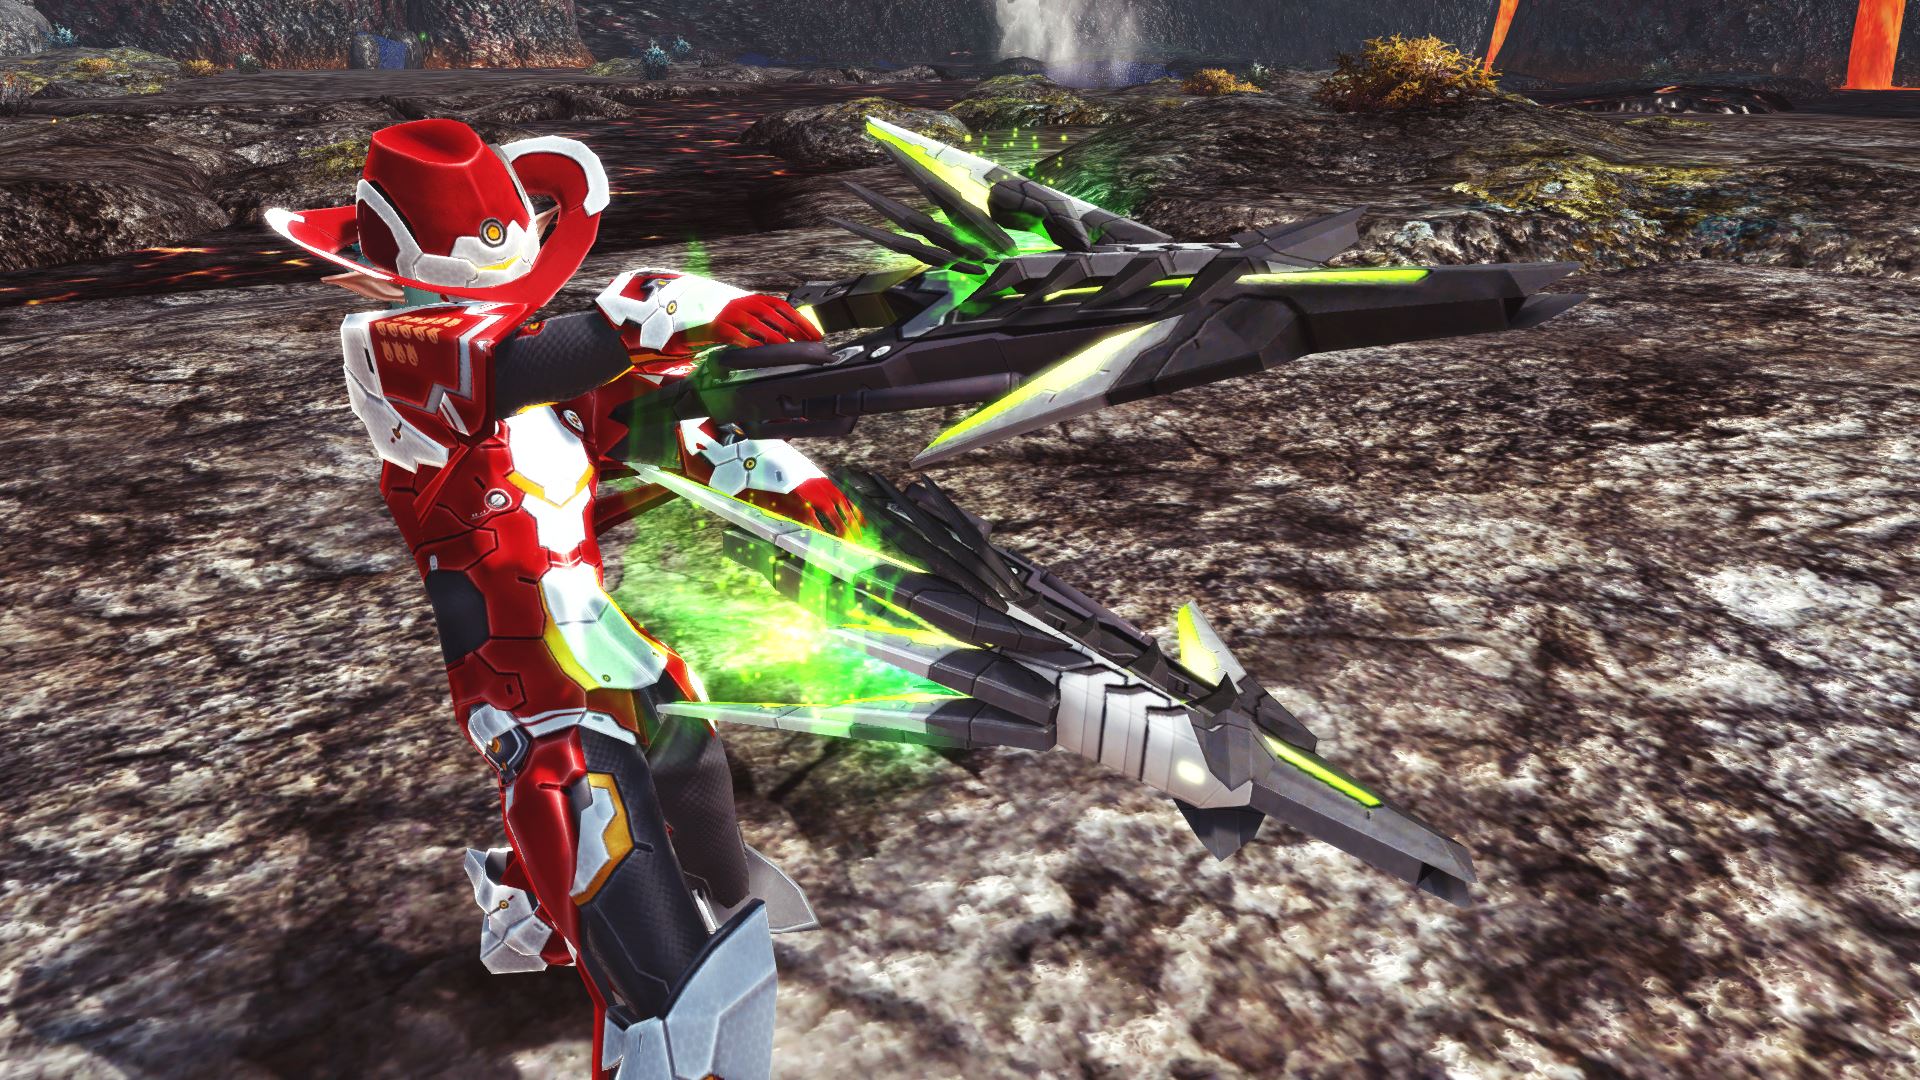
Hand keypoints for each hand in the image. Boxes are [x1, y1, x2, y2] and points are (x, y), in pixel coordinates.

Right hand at [708, 294, 822, 347]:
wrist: (701, 321)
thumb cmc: (733, 321)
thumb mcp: (753, 316)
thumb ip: (772, 322)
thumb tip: (797, 335)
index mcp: (758, 300)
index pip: (785, 308)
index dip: (801, 321)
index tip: (815, 335)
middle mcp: (746, 304)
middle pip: (773, 315)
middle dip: (792, 330)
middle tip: (805, 344)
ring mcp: (732, 314)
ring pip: (756, 324)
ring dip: (773, 336)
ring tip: (786, 348)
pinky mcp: (720, 327)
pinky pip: (736, 335)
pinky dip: (749, 343)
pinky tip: (759, 350)